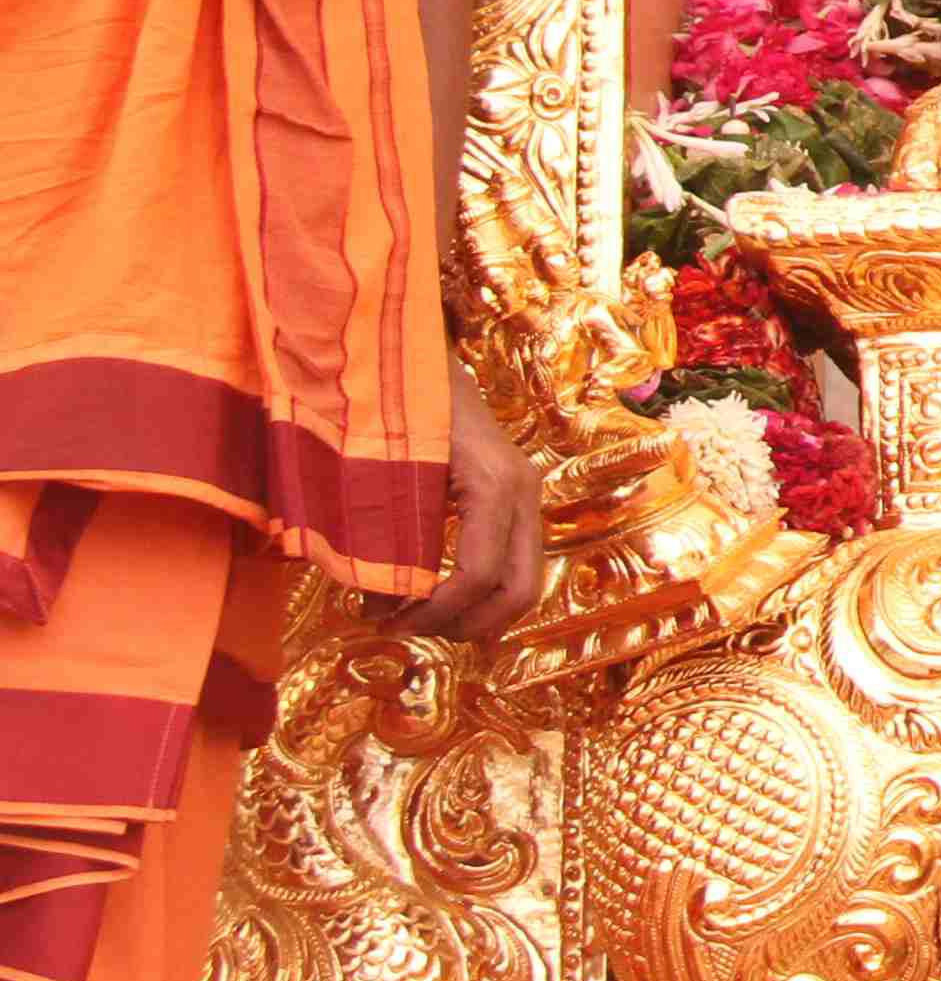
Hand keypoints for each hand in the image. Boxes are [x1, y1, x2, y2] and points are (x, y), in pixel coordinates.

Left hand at [384, 354, 551, 646]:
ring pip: (525, 581)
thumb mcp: (382, 472)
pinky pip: (513, 562)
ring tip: (415, 616)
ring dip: (475, 614)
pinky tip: (435, 597)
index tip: (386, 623)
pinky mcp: (515, 497)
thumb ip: (382, 537)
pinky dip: (481, 592)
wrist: (409, 351)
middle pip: (522, 589)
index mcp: (492, 483)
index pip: (477, 574)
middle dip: (466, 625)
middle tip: (406, 629)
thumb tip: (375, 603)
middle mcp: (523, 491)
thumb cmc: (389, 404)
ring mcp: (526, 493)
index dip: (433, 612)